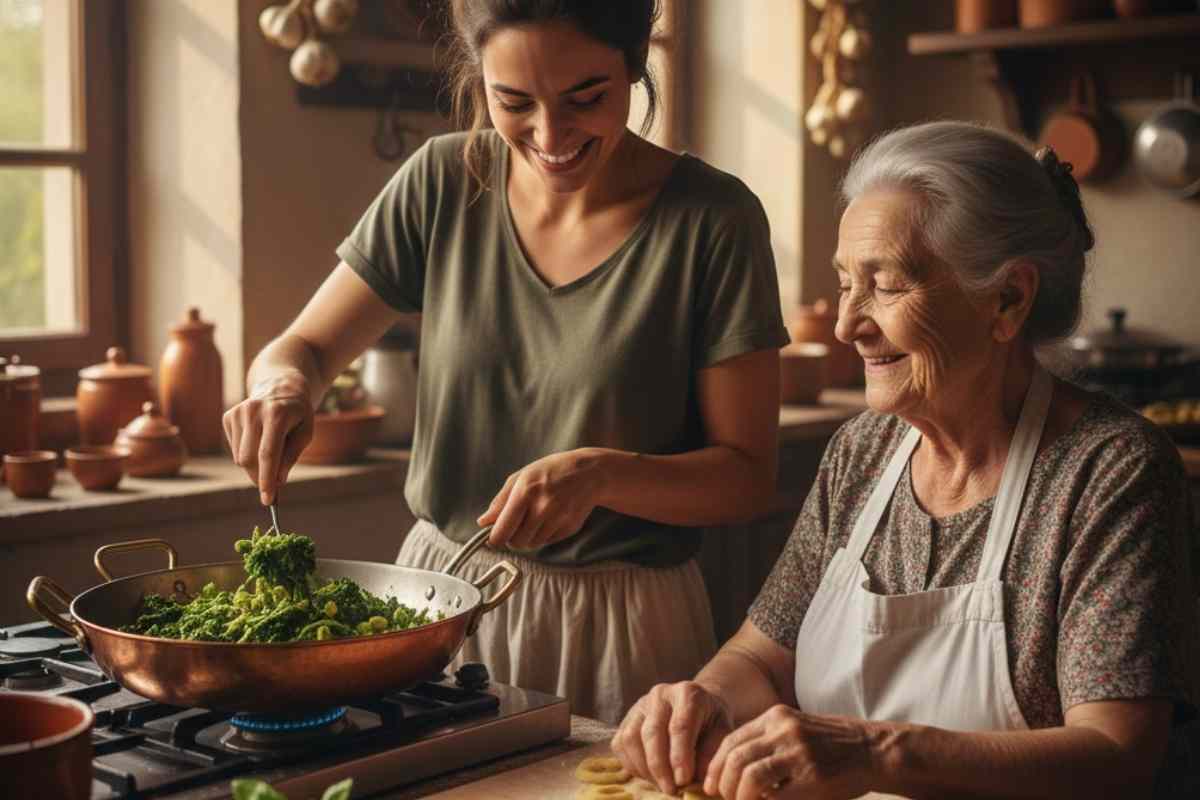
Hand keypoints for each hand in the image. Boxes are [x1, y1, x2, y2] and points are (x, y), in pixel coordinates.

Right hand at [223, 373, 313, 505]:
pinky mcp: (228, 416)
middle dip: (259, 477)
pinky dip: (247, 453)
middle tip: (272, 486)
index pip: (268, 454)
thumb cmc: (298, 414)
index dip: (267, 479)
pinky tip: (259, 439)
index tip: (268, 500)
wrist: (281, 387)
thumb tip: (277, 481)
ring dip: (254, 466)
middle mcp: (253, 411)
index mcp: (276, 414)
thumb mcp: (306, 433)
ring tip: (271, 452)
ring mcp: (238, 412)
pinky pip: (234, 449)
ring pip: (240, 457)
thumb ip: (291, 456)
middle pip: (249, 459)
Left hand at [477, 448, 607, 549]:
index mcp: (525, 491)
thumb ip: (500, 501)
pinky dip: (544, 535)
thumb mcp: (522, 477)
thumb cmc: (550, 472)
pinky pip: (547, 542)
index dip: (494, 539)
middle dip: (511, 538)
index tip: (493, 537)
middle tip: (516, 525)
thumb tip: (483, 522)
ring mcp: (558, 519)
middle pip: (516, 542)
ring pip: (531, 544)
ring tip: (535, 517)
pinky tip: (550, 518)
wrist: (589, 473)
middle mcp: (542, 507)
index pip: (502, 530)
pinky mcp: (569, 528)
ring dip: (528, 537)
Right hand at [611, 681, 733, 795]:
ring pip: (632, 738)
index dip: (680, 756)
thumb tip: (699, 780)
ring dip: (645, 768)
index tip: (684, 781)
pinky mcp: (626, 718)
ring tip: (661, 785)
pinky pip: (620, 744)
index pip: (680, 725)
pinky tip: (649, 776)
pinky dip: (632, 765)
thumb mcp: (721, 734)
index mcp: (688, 693)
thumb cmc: (710, 723)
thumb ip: (712, 753)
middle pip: (653, 732)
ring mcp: (640, 705)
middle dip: (661, 767)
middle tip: (672, 790)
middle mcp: (660, 694)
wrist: (696, 707)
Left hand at [704, 706, 873, 799]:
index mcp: (776, 717)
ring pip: (750, 777)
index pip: (731, 741)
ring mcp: (799, 752)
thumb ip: (767, 745)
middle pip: (735, 759)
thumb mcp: (795, 731)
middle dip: (723, 785)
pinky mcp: (813, 776)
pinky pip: (776, 794)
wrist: (873, 750)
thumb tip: (731, 772)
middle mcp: (784, 729)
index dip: (715, 767)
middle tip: (725, 799)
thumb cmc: (831, 746)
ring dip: (740, 797)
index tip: (711, 786)